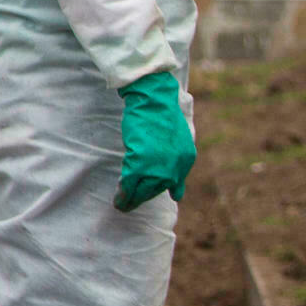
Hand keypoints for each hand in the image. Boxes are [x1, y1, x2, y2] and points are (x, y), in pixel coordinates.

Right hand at [114, 70, 195, 210]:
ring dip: (132, 200)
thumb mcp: (177, 138)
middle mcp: (176, 168)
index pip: (176, 184)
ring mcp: (159, 167)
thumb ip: (175, 156)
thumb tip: (171, 171)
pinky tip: (119, 200)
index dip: (165, 190)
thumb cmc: (161, 113)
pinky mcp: (140, 163)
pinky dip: (123, 194)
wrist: (154, 100)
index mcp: (187, 160)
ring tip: (123, 205)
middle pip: (157, 190)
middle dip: (143, 197)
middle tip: (132, 204)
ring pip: (143, 191)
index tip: (166, 196)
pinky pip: (130, 185)